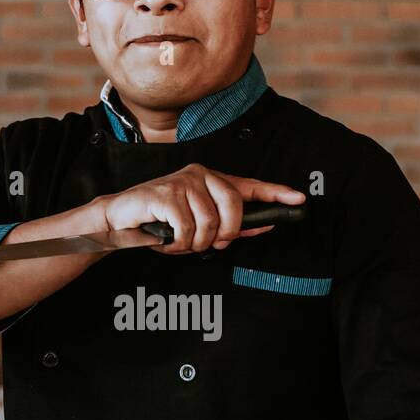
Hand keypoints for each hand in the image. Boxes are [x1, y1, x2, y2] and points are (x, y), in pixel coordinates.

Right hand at [93, 164, 305, 254]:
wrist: (120, 220)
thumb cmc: (160, 224)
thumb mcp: (198, 227)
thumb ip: (228, 227)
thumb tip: (260, 228)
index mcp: (211, 181)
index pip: (249, 185)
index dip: (276, 193)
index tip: (300, 198)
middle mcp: (200, 175)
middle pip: (234, 207)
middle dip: (225, 233)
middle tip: (210, 244)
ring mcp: (183, 182)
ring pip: (210, 223)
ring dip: (196, 243)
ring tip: (180, 241)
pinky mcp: (166, 193)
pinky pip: (188, 229)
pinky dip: (179, 243)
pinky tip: (166, 239)